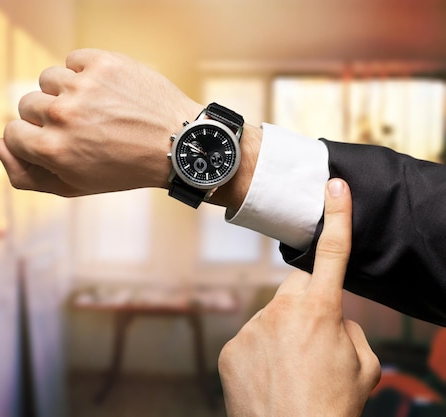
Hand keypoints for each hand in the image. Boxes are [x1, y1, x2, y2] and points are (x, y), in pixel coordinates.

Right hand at [0, 48, 202, 196]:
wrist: (177, 144)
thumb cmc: (123, 169)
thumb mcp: (73, 186)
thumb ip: (25, 174)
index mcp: (52, 150)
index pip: (12, 132)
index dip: (33, 139)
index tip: (57, 142)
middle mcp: (62, 116)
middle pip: (27, 104)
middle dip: (49, 117)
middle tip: (83, 128)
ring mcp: (83, 86)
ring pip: (49, 79)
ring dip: (66, 93)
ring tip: (95, 108)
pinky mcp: (103, 62)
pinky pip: (73, 60)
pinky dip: (85, 73)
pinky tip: (106, 91)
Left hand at [218, 179, 380, 416]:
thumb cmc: (332, 406)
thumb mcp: (363, 367)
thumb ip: (347, 329)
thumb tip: (330, 318)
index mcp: (321, 311)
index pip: (332, 254)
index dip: (337, 218)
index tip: (334, 187)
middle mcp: (281, 312)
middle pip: (297, 289)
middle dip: (308, 302)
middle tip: (314, 339)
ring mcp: (251, 329)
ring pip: (273, 317)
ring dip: (283, 334)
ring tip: (292, 370)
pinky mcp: (231, 347)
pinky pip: (251, 339)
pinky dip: (261, 353)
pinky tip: (270, 377)